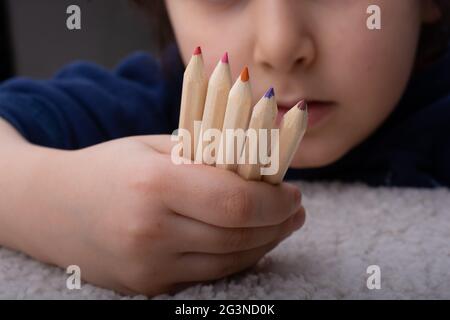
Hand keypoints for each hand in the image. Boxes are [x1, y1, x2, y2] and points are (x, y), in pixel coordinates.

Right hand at [24, 135, 305, 296]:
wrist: (50, 207)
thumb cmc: (107, 167)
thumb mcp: (154, 147)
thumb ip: (207, 158)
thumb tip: (260, 167)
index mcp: (153, 186)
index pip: (236, 202)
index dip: (275, 201)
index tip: (294, 192)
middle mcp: (151, 232)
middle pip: (240, 236)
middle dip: (279, 223)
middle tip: (296, 209)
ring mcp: (149, 266)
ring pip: (230, 261)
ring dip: (264, 242)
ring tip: (280, 223)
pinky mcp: (148, 286)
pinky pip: (210, 275)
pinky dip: (237, 258)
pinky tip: (249, 240)